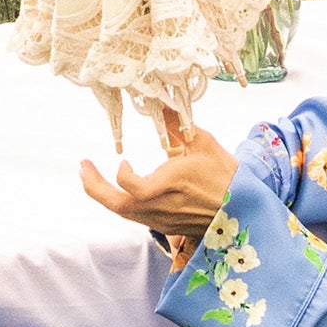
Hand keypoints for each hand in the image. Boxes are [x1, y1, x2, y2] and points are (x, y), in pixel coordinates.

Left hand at [78, 107, 234, 250]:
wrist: (243, 210)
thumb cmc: (226, 176)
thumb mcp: (204, 144)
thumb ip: (178, 125)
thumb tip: (164, 102)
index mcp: (175, 183)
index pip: (138, 189)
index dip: (122, 177)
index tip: (123, 160)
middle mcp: (165, 204)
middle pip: (119, 206)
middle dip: (94, 187)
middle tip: (83, 167)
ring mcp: (163, 218)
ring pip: (122, 212)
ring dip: (102, 194)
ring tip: (89, 174)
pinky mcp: (163, 225)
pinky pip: (132, 215)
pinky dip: (117, 201)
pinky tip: (113, 188)